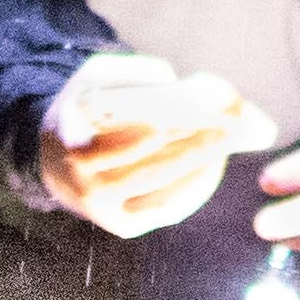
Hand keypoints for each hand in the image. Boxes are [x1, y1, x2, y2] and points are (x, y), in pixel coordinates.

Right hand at [33, 54, 266, 236]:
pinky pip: (168, 208)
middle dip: (209, 134)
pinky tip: (216, 165)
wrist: (51, 159)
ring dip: (209, 158)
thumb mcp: (102, 74)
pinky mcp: (120, 225)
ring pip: (166, 181)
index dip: (188, 106)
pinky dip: (197, 187)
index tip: (223, 95)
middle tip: (248, 120)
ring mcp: (102, 204)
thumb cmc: (88, 107)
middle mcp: (83, 170)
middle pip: (159, 150)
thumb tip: (205, 91)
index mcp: (76, 124)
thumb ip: (147, 74)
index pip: (143, 115)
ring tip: (241, 137)